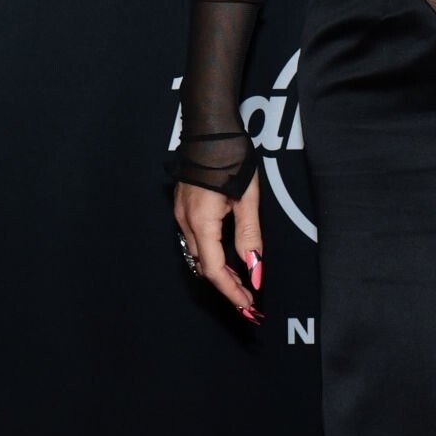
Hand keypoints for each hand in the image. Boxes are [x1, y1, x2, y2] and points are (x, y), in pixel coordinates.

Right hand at [173, 167, 265, 325]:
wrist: (210, 129)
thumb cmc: (232, 159)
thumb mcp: (247, 198)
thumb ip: (249, 236)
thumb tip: (254, 270)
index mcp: (201, 222)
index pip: (214, 270)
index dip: (231, 291)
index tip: (248, 305)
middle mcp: (185, 222)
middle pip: (203, 265)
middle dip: (225, 284)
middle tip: (247, 297)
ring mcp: (180, 214)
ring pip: (197, 253)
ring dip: (217, 270)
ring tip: (239, 279)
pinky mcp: (181, 206)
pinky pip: (194, 239)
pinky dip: (209, 253)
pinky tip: (224, 254)